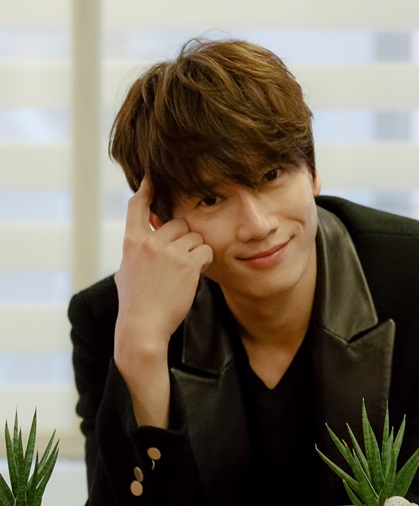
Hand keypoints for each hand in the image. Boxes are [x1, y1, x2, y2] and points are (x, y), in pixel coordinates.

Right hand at [115, 177, 212, 346]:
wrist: (143, 328)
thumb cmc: (135, 303)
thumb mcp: (126, 271)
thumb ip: (136, 251)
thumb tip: (143, 239)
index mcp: (131, 242)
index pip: (138, 208)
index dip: (146, 190)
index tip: (151, 178)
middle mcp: (150, 242)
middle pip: (177, 223)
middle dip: (182, 239)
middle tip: (178, 262)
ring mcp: (169, 252)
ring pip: (193, 237)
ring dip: (194, 252)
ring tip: (183, 273)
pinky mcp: (187, 263)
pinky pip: (205, 250)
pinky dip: (204, 260)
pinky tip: (194, 275)